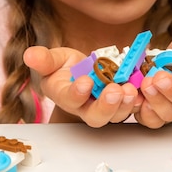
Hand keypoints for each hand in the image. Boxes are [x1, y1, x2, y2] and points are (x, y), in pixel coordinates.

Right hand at [24, 46, 139, 126]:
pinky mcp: (120, 102)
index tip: (85, 82)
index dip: (77, 93)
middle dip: (106, 106)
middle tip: (115, 91)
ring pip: (115, 114)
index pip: (69, 99)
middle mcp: (84, 106)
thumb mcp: (52, 59)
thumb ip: (43, 59)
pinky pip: (130, 106)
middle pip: (95, 116)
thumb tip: (29, 54)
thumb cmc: (63, 68)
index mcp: (64, 95)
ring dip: (125, 104)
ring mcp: (103, 106)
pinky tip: (142, 89)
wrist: (80, 71)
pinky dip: (137, 100)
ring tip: (130, 89)